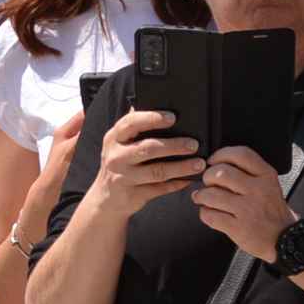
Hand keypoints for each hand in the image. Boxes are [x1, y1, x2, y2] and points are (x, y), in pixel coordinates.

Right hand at [81, 108, 202, 223]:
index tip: (173, 117)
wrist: (105, 200)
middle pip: (148, 148)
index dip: (152, 118)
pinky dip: (177, 184)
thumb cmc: (119, 165)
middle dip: (174, 145)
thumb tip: (157, 103)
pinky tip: (189, 179)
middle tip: (194, 144)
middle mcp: (116, 157)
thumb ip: (135, 126)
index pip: (131, 123)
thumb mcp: (119, 144)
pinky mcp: (133, 196)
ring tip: (199, 163)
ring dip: (181, 167)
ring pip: (157, 171)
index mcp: (114, 138)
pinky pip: (159, 189)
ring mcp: (123, 178)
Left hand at [191, 145, 297, 259]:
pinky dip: (204, 213)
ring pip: (211, 194)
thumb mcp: (269, 184)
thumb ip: (248, 172)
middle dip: (207, 177)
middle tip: (207, 183)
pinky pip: (210, 215)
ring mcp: (247, 209)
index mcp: (266, 175)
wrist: (283, 238)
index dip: (220, 154)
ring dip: (201, 196)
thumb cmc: (271, 210)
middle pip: (221, 173)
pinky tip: (210, 212)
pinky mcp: (238, 227)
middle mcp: (258, 190)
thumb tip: (216, 164)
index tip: (213, 161)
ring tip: (202, 198)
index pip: (240, 154)